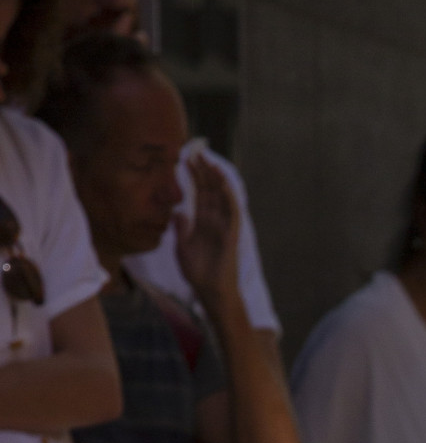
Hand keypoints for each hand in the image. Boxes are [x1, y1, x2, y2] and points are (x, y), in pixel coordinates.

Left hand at [172, 153, 241, 317]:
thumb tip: (177, 211)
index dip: (193, 175)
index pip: (199, 193)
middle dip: (204, 170)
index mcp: (202, 221)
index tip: (186, 157)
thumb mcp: (182, 246)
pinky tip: (222, 184)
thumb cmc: (198, 272)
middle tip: (197, 151)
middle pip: (210, 190)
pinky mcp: (231, 234)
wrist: (209, 291)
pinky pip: (232, 212)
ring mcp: (224, 226)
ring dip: (217, 179)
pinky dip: (228, 197)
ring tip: (210, 162)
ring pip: (222, 197)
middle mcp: (214, 220)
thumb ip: (181, 228)